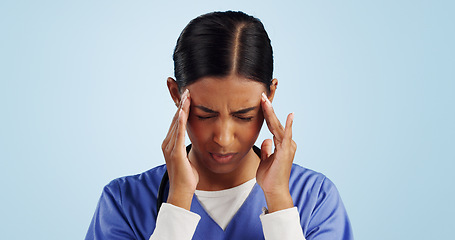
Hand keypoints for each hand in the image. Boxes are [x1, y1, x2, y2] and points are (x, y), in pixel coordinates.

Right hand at [161, 89, 198, 209]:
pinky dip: (180, 122)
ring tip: (186, 96)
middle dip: (181, 104)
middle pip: (175, 119)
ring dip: (181, 109)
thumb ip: (187, 148)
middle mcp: (167, 143)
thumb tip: (194, 142)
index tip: (188, 96)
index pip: (176, 122)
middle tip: (187, 90)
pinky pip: (178, 135)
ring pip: (176, 124)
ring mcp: (170, 148)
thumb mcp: (187, 158)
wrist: (182, 191)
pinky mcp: (175, 153)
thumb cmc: (187, 176)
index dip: (182, 108)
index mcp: (170, 144)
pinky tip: (182, 112)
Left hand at [256, 92, 296, 212]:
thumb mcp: (265, 160)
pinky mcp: (286, 152)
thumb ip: (266, 150)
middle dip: (268, 109)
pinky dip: (288, 126)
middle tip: (262, 95)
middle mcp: (287, 143)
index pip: (273, 125)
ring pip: (278, 126)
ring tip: (265, 101)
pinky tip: (290, 116)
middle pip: (276, 123)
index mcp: (282, 144)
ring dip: (271, 113)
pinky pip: (286, 137)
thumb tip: (266, 140)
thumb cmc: (270, 178)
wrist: (274, 190)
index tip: (261, 102)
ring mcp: (287, 147)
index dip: (267, 114)